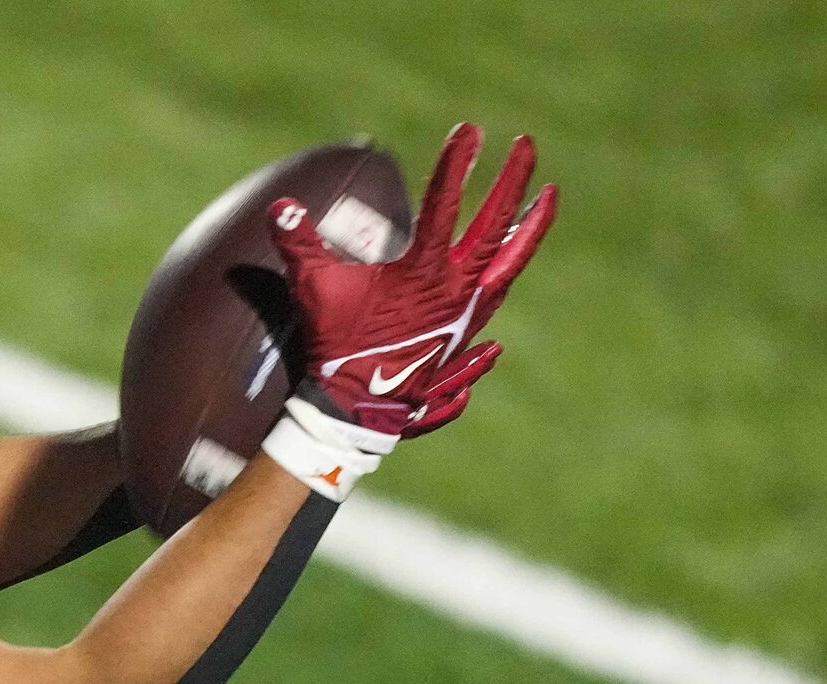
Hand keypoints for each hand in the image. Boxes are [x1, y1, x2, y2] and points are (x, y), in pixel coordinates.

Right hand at [269, 124, 556, 435]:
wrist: (357, 410)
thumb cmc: (336, 347)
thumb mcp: (315, 290)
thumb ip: (300, 244)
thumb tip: (278, 207)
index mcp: (423, 273)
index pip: (443, 206)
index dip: (457, 165)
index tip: (471, 130)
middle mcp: (455, 290)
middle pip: (494, 227)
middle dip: (511, 182)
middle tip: (526, 146)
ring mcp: (466, 313)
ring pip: (509, 262)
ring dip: (529, 227)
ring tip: (547, 197)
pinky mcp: (465, 332)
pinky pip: (496, 297)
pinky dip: (507, 275)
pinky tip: (512, 267)